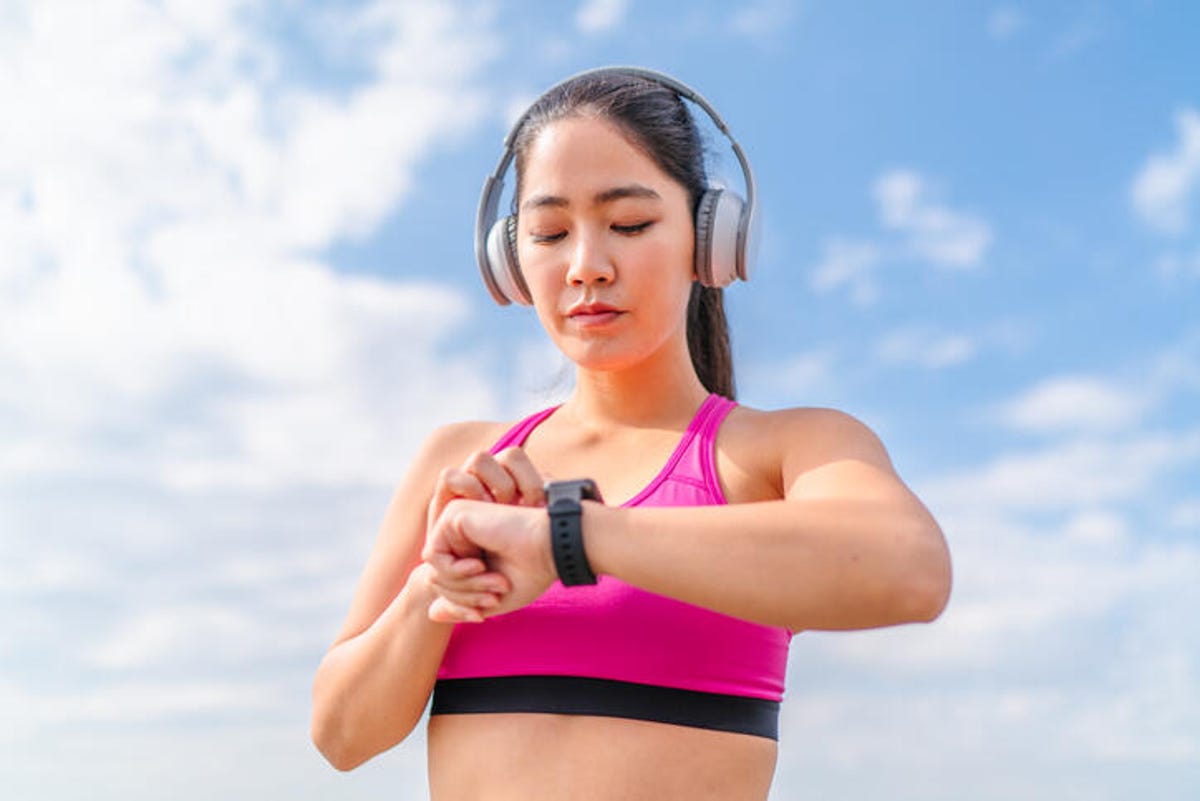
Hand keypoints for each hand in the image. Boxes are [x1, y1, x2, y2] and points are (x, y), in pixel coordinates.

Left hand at [423, 499, 555, 622]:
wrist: (552, 547)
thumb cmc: (531, 572)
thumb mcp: (492, 599)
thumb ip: (461, 605)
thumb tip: (429, 613)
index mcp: (470, 550)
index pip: (445, 587)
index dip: (461, 606)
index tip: (484, 615)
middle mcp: (459, 533)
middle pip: (436, 579)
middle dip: (462, 598)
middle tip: (493, 598)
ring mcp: (455, 522)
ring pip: (433, 570)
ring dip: (463, 587)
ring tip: (494, 583)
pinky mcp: (453, 515)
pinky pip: (432, 555)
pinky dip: (454, 570)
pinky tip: (479, 566)